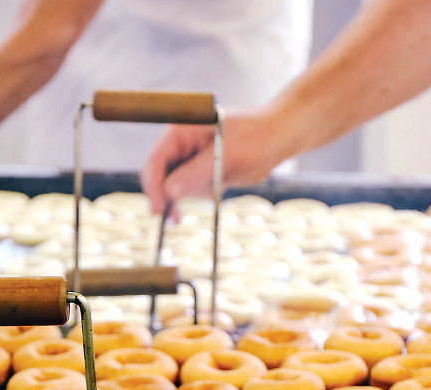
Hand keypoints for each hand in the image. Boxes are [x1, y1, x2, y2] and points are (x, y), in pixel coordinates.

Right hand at [140, 109, 287, 213]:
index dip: (153, 185)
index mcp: (181, 130)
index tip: (157, 209)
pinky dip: (201, 194)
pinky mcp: (199, 171)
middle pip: (160, 175)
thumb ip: (195, 173)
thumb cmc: (254, 138)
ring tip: (220, 181)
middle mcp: (181, 144)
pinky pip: (190, 190)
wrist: (276, 140)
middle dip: (168, 195)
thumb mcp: (225, 156)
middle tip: (174, 218)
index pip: (156, 159)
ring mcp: (189, 158)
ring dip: (193, 193)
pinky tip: (209, 194)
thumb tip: (168, 193)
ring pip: (175, 186)